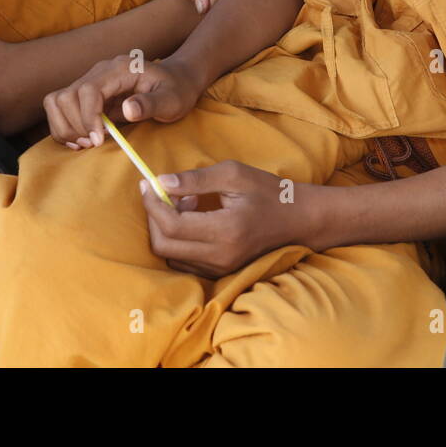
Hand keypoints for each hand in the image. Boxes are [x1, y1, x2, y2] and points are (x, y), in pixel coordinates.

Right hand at [43, 54, 203, 148]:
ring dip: (65, 126)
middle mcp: (100, 72)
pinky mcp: (88, 95)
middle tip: (92, 144)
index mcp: (119, 69)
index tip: (98, 140)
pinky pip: (62, 109)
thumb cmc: (177, 89)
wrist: (177, 80)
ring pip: (57, 101)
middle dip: (75, 125)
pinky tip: (81, 141)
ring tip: (84, 144)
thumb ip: (151, 104)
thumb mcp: (172, 99)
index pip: (88, 90)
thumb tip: (128, 109)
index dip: (88, 117)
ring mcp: (91, 82)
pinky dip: (65, 127)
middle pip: (67, 96)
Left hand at [137, 160, 324, 277]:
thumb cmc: (268, 191)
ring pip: (170, 256)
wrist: (298, 219)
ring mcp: (220, 268)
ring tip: (186, 203)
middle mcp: (220, 256)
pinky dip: (178, 240)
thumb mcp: (234, 174)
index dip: (152, 203)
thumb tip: (161, 182)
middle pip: (164, 245)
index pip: (172, 225)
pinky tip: (194, 219)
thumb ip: (195, 179)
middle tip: (162, 191)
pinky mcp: (220, 272)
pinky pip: (183, 261)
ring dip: (166, 229)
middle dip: (153, 217)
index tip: (147, 183)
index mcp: (225, 230)